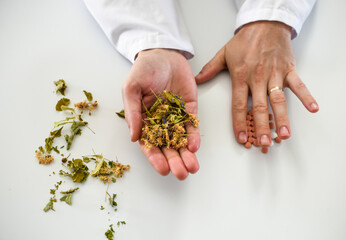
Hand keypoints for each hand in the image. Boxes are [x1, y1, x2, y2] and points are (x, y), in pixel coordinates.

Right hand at [122, 49, 199, 179]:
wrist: (163, 52)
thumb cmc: (143, 70)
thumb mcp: (131, 88)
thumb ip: (132, 112)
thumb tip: (134, 138)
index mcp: (143, 121)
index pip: (149, 144)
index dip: (155, 158)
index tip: (163, 169)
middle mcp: (160, 122)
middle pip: (167, 147)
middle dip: (174, 161)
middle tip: (181, 173)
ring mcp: (176, 116)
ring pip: (181, 140)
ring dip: (186, 154)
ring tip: (192, 167)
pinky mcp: (189, 108)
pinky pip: (192, 125)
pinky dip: (194, 136)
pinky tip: (195, 146)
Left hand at [195, 21, 318, 146]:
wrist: (265, 23)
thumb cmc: (245, 40)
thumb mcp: (223, 53)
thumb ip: (210, 69)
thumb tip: (197, 81)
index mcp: (241, 77)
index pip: (238, 105)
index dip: (239, 123)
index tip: (242, 138)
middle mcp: (258, 78)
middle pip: (260, 107)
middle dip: (262, 127)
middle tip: (264, 143)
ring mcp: (274, 75)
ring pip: (279, 100)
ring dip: (282, 118)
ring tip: (284, 135)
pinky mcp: (288, 69)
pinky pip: (299, 85)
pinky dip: (307, 96)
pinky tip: (313, 109)